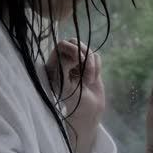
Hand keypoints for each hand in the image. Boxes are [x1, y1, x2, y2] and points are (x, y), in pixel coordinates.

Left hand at [45, 38, 104, 152]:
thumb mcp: (63, 83)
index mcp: (54, 64)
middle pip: (74, 42)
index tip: (75, 64)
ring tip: (89, 79)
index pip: (61, 46)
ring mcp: (79, 62)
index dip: (71, 52)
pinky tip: (93, 79)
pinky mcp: (91, 65)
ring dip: (91, 64)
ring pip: (87, 48)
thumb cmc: (72, 99)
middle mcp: (65, 60)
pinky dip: (97, 67)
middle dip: (83, 54)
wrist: (89, 110)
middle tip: (85, 66)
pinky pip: (97, 56)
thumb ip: (64, 66)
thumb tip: (74, 55)